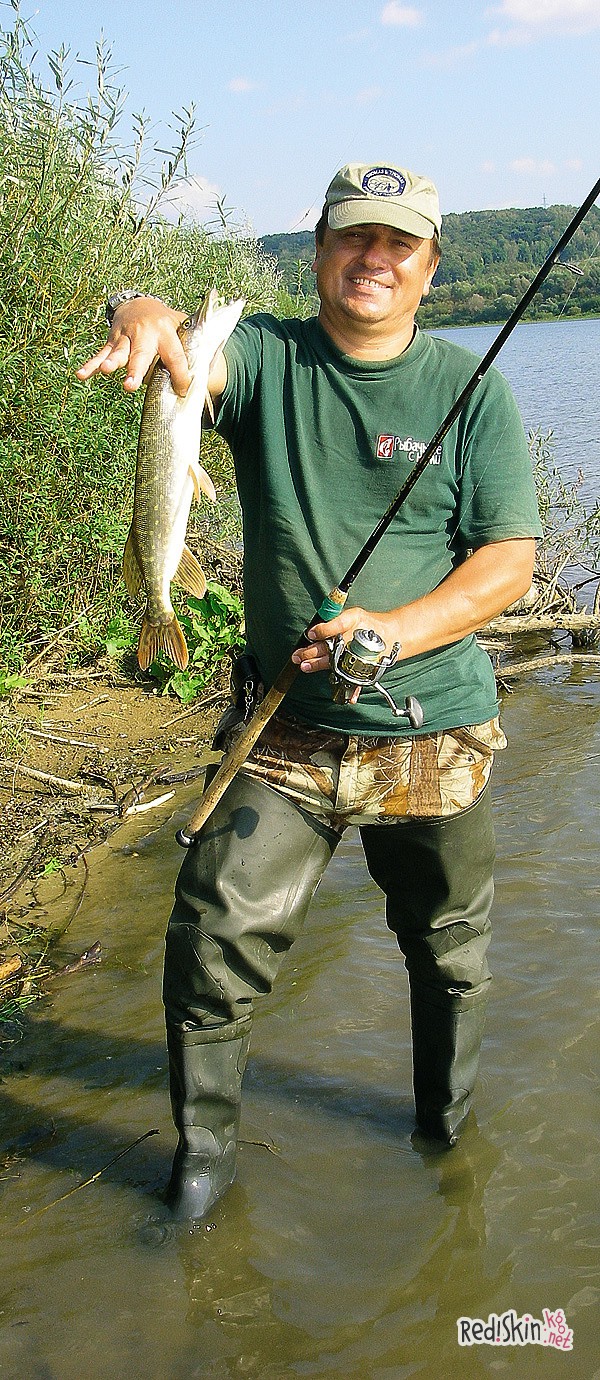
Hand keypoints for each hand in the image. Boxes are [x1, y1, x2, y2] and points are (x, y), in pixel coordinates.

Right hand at [75, 297, 190, 396]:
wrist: (140, 304)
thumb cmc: (166, 325)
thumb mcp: (183, 329)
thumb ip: (195, 348)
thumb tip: (211, 376)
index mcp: (167, 333)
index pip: (175, 357)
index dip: (179, 374)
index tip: (183, 391)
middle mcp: (145, 334)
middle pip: (141, 354)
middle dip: (136, 370)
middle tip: (131, 386)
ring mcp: (126, 337)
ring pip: (118, 352)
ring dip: (111, 362)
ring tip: (106, 372)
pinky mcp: (112, 341)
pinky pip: (100, 354)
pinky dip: (90, 365)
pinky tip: (81, 375)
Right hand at [291, 606, 401, 701]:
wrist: (389, 633)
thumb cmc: (368, 623)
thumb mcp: (350, 618)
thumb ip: (332, 624)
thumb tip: (313, 632)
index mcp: (332, 639)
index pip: (316, 645)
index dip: (306, 649)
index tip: (299, 652)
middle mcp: (337, 652)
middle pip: (319, 657)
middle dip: (307, 658)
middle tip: (298, 660)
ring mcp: (346, 662)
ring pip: (331, 668)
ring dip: (318, 668)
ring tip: (307, 668)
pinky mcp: (357, 671)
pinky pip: (353, 683)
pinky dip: (352, 692)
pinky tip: (350, 698)